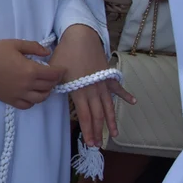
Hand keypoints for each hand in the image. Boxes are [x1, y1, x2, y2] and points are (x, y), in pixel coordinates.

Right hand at [0, 39, 62, 109]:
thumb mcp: (14, 43)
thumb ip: (33, 47)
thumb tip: (47, 52)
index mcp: (30, 70)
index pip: (53, 74)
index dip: (60, 71)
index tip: (61, 68)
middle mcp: (27, 85)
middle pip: (49, 87)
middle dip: (53, 80)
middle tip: (51, 74)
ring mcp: (18, 94)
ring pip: (40, 98)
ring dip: (45, 92)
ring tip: (43, 85)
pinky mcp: (9, 100)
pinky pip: (27, 105)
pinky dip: (33, 101)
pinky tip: (30, 94)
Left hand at [52, 24, 134, 146]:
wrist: (80, 37)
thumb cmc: (64, 53)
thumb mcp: (54, 71)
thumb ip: (54, 85)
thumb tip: (50, 95)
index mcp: (79, 90)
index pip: (85, 116)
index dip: (88, 129)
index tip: (90, 142)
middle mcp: (93, 90)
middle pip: (97, 115)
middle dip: (98, 130)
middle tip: (98, 144)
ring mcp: (102, 83)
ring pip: (108, 106)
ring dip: (111, 120)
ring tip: (115, 134)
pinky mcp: (108, 75)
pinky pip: (117, 87)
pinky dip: (125, 94)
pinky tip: (133, 102)